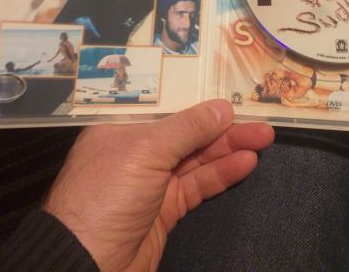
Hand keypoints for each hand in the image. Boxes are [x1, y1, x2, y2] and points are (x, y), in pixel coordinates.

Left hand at [44, 100, 273, 270]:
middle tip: (260, 122)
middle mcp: (136, 150)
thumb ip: (188, 128)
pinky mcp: (165, 210)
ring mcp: (151, 182)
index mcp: (121, 127)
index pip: (165, 107)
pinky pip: (197, 185)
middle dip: (223, 127)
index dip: (198, 99)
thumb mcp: (146, 151)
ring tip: (263, 138)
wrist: (85, 265)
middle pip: (186, 132)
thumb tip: (223, 107)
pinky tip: (246, 162)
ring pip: (196, 159)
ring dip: (229, 149)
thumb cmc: (107, 194)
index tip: (230, 93)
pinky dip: (221, 174)